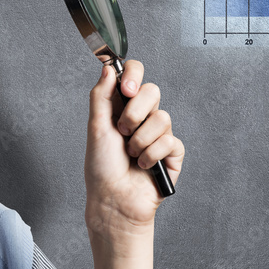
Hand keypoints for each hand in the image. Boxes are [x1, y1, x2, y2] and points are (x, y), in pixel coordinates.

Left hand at [85, 59, 183, 239]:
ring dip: (141, 140)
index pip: (134, 75)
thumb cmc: (101, 168)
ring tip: (131, 155)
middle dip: (135, 113)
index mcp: (122, 106)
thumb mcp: (96, 127)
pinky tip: (143, 166)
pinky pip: (171, 141)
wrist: (114, 200)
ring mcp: (158, 134)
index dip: (134, 75)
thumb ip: (101, 95)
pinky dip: (152, 155)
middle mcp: (142, 117)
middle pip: (153, 91)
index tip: (126, 89)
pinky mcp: (172, 153)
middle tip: (123, 131)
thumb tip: (108, 67)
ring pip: (162, 118)